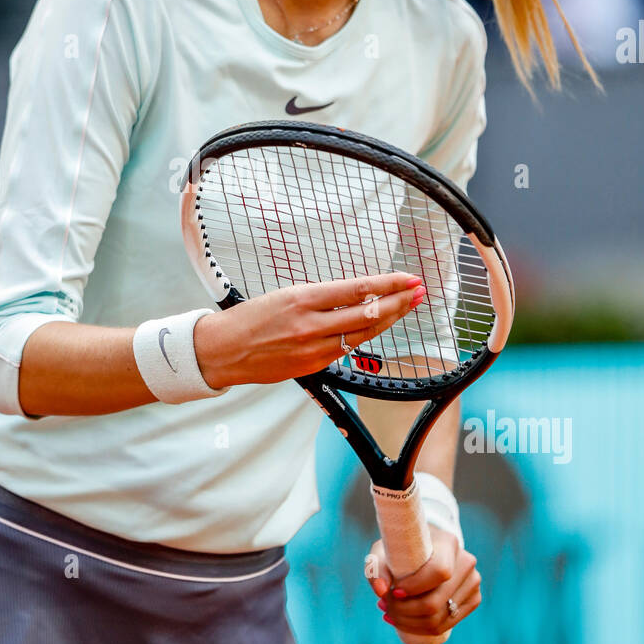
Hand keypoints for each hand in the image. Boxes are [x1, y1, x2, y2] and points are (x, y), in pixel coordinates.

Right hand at [193, 272, 424, 389]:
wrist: (223, 350)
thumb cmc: (250, 319)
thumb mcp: (284, 295)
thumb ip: (319, 297)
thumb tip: (354, 295)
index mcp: (303, 298)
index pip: (358, 289)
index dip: (389, 283)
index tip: (409, 278)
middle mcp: (311, 324)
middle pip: (368, 313)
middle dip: (399, 302)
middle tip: (419, 292)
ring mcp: (313, 348)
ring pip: (363, 333)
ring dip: (390, 320)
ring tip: (408, 307)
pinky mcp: (312, 366)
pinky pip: (346, 349)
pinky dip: (365, 336)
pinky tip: (378, 327)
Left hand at [365, 528, 480, 643]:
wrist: (428, 549)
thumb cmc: (403, 549)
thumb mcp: (384, 551)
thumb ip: (376, 567)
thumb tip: (380, 591)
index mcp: (448, 543)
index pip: (438, 572)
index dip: (414, 587)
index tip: (394, 591)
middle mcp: (466, 563)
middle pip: (435, 603)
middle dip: (404, 611)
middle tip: (384, 606)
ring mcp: (473, 583)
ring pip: (439, 619)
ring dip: (409, 623)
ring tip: (390, 613)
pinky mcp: (473, 599)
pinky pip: (446, 625)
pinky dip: (421, 628)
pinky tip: (404, 620)